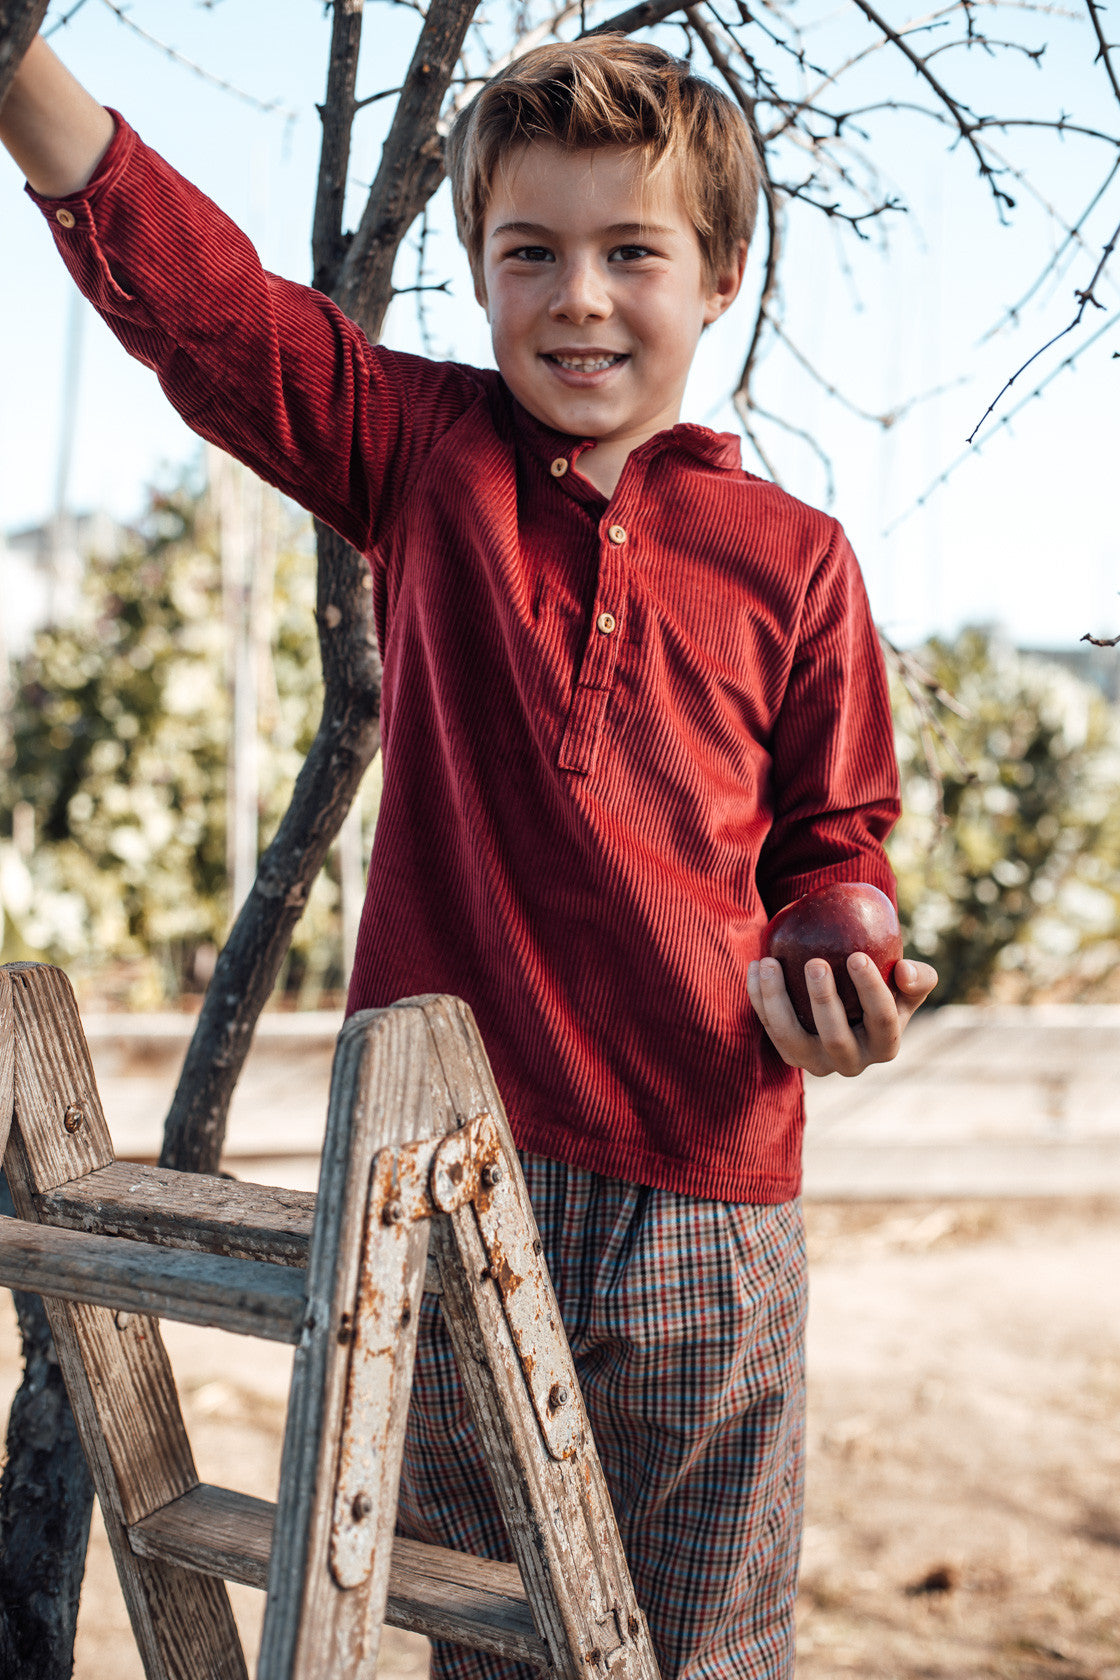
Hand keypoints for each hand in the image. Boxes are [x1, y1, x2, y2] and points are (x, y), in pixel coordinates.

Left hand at [747, 952, 937, 1077]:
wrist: (851, 1004)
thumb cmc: (885, 986)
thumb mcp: (909, 983)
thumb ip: (919, 977)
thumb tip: (904, 971)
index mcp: (886, 1046)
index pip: (883, 1020)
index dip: (872, 991)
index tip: (857, 956)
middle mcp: (851, 1063)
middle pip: (835, 1037)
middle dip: (823, 1000)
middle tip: (814, 962)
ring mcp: (817, 1063)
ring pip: (791, 1037)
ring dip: (778, 1000)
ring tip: (771, 962)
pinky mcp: (790, 1056)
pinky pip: (770, 1027)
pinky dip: (759, 998)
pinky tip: (757, 966)